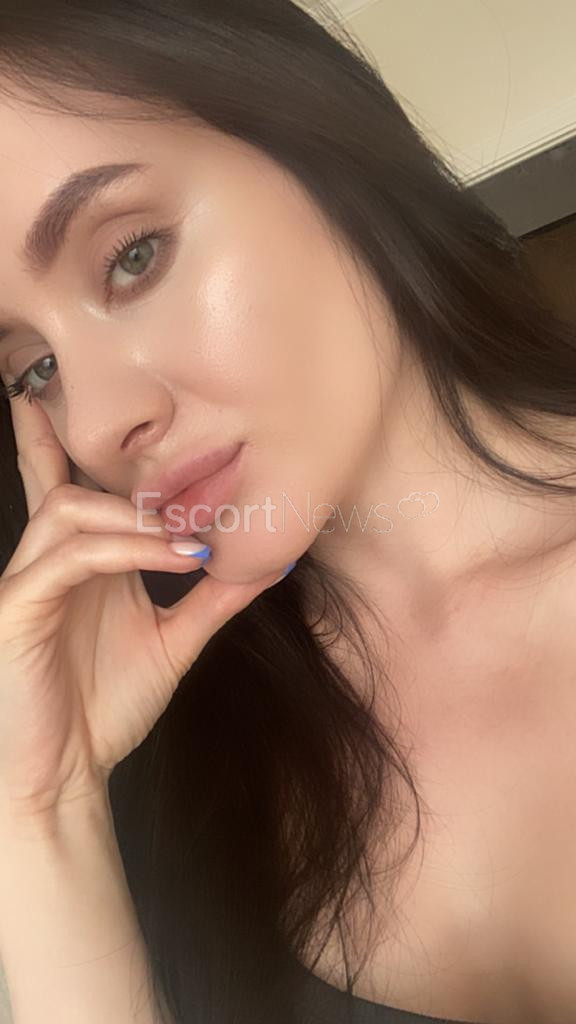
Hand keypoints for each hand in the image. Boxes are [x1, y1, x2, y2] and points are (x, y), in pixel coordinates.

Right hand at [0, 398, 287, 825]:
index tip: (82, 398)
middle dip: (110, 462)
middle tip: (187, 476)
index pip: (69, 489)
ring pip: (68, 510)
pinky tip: (171, 556)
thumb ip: (211, 599)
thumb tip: (267, 561)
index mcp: (77, 564)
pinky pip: (68, 558)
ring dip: (134, 515)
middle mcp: (47, 563)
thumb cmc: (103, 710)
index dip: (62, 440)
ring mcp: (27, 583)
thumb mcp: (171, 643)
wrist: (64, 780)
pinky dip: (123, 550)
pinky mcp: (16, 610)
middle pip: (61, 482)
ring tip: (187, 536)